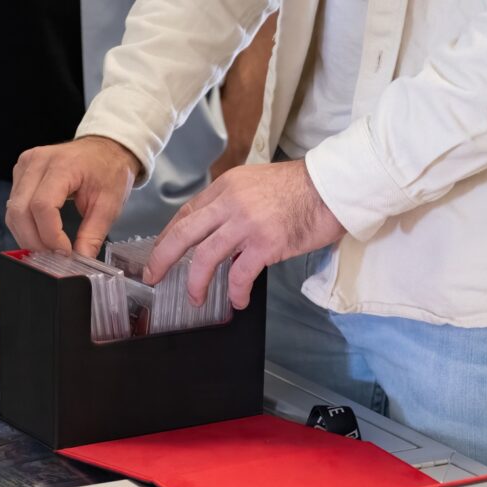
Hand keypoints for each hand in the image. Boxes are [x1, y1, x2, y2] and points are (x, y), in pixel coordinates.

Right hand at [6, 136, 140, 256]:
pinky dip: (24, 226)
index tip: (65, 252)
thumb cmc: (108, 171)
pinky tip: (40, 235)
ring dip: (27, 236)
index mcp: (62, 165)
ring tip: (48, 249)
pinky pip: (13, 206)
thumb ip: (93, 234)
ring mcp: (25, 166)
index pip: (42, 205)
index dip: (50, 235)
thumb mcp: (109, 204)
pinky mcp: (20, 173)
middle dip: (35, 241)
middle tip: (54, 258)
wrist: (104, 149)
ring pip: (13, 211)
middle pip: (20, 211)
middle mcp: (37, 162)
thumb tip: (81, 260)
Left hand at [143, 159, 344, 308]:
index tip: (159, 253)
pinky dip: (234, 291)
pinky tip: (237, 301)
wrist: (333, 187)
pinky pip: (240, 274)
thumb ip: (232, 203)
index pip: (186, 213)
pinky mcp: (266, 243)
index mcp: (226, 187)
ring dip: (195, 282)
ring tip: (195, 298)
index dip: (168, 236)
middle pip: (184, 233)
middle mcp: (230, 202)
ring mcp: (247, 223)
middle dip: (162, 258)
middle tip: (153, 276)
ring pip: (205, 256)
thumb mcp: (255, 184)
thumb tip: (215, 230)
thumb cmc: (299, 188)